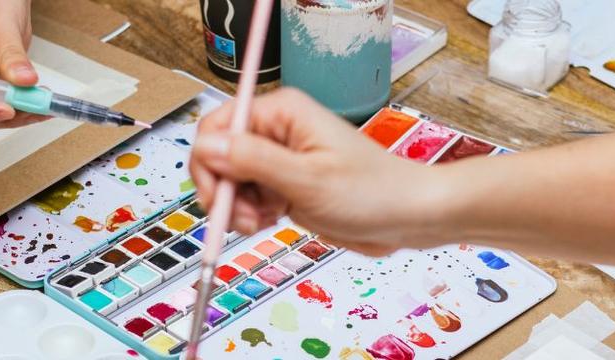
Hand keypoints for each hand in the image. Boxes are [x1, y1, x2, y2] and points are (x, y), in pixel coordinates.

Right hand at [189, 89, 451, 256]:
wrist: (407, 217)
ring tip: (263, 222)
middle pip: (219, 155)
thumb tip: (207, 146)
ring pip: (230, 181)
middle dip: (223, 191)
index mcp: (281, 112)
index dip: (209, 162)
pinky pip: (248, 197)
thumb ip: (254, 161)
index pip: (217, 126)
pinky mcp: (285, 184)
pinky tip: (273, 220)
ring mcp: (280, 158)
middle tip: (243, 219)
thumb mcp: (307, 180)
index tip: (218, 196)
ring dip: (236, 207)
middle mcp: (277, 130)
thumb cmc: (372, 192)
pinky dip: (251, 214)